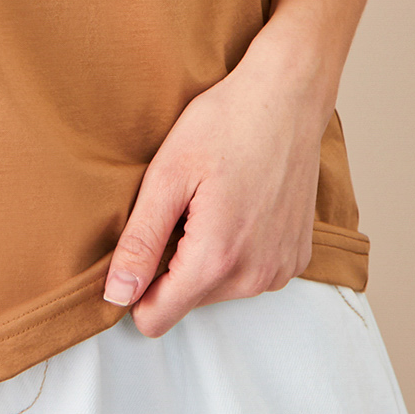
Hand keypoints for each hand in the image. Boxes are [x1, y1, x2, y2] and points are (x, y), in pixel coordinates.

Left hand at [101, 35, 331, 338]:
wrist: (288, 95)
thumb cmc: (225, 123)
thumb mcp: (167, 174)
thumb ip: (140, 242)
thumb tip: (117, 295)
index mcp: (217, 258)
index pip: (156, 318)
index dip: (134, 288)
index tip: (138, 244)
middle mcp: (255, 277)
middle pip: (186, 301)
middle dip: (172, 263)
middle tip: (180, 206)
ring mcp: (281, 270)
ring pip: (217, 289)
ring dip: (204, 255)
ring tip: (210, 201)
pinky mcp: (297, 259)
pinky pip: (248, 275)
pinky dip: (235, 249)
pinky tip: (238, 205)